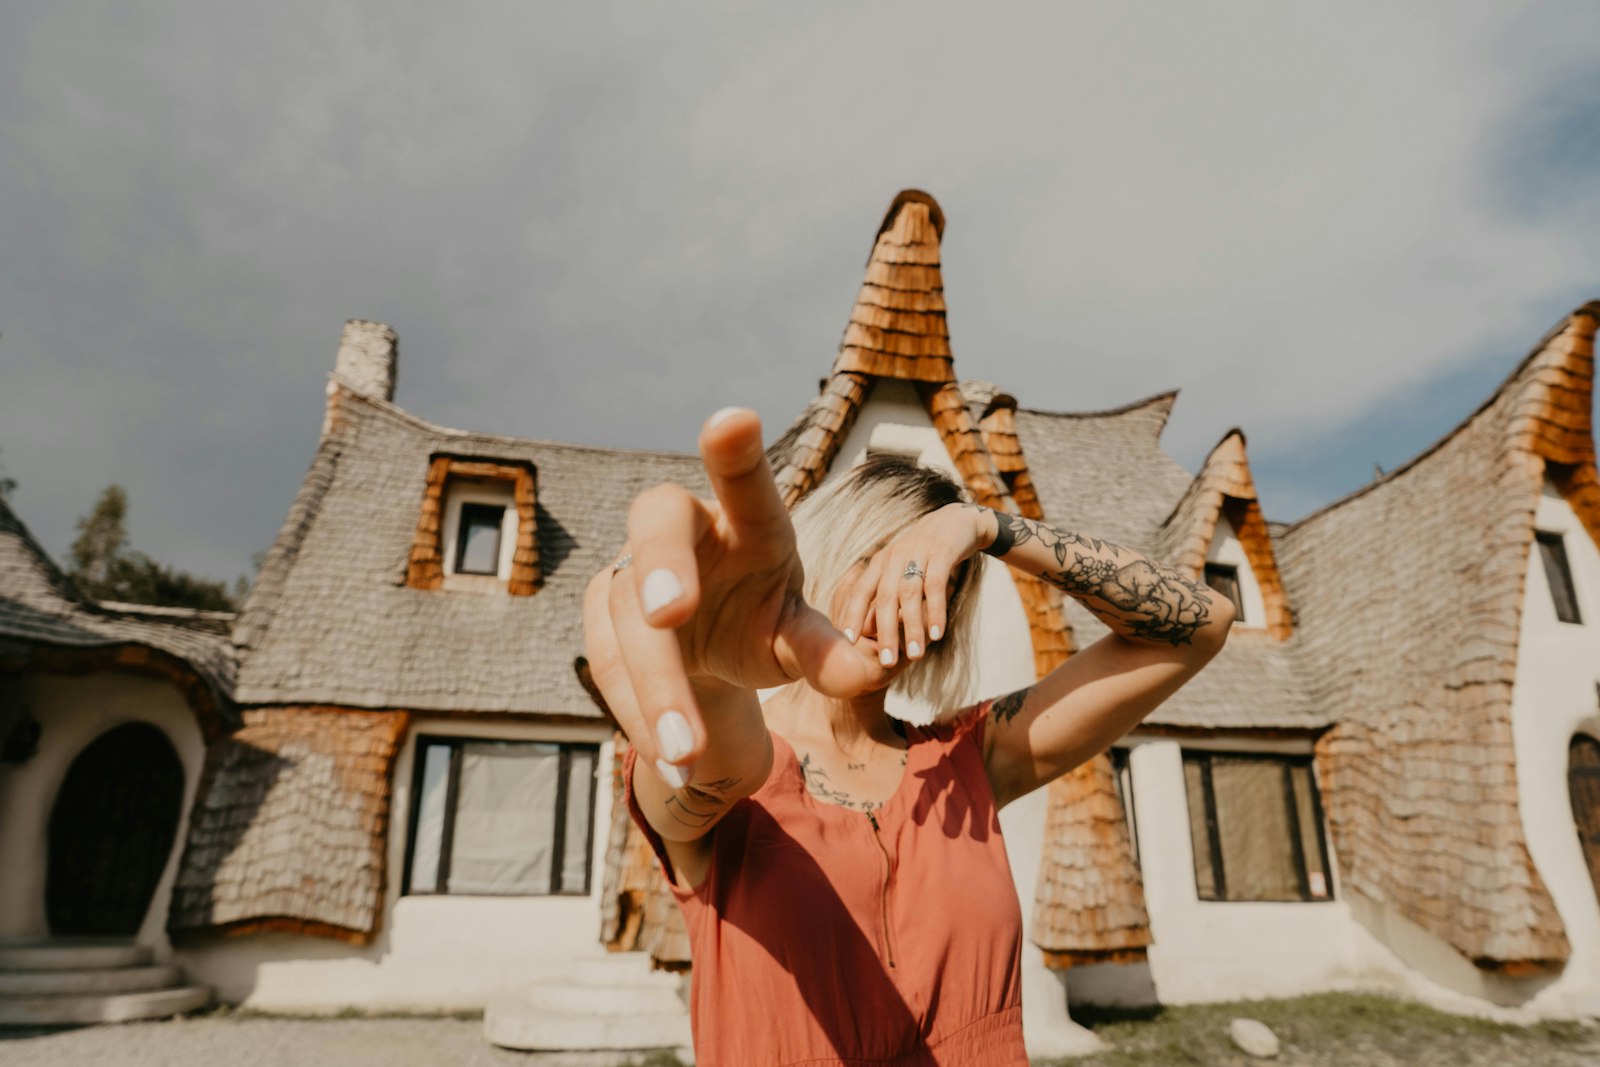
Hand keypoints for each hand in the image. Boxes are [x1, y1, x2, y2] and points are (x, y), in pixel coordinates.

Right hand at [582, 409, 873, 776]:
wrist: (705, 650)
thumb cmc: (761, 622)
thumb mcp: (798, 639)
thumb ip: (829, 652)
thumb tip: (870, 670)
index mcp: (750, 522)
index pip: (746, 483)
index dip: (735, 453)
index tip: (732, 420)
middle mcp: (685, 530)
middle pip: (658, 528)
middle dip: (661, 564)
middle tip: (669, 611)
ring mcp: (633, 566)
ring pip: (629, 617)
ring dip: (655, 688)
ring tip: (687, 753)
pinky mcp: (602, 609)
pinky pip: (610, 663)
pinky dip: (640, 714)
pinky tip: (672, 759)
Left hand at [838, 502, 990, 666]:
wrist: (958, 521)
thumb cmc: (925, 554)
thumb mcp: (901, 569)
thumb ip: (887, 594)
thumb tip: (868, 629)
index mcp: (881, 562)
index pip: (861, 591)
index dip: (853, 614)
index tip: (848, 640)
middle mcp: (894, 556)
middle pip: (885, 598)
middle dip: (885, 632)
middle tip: (887, 662)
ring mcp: (917, 553)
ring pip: (910, 595)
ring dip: (912, 627)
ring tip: (917, 655)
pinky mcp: (941, 553)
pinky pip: (935, 586)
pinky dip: (936, 612)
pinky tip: (937, 635)